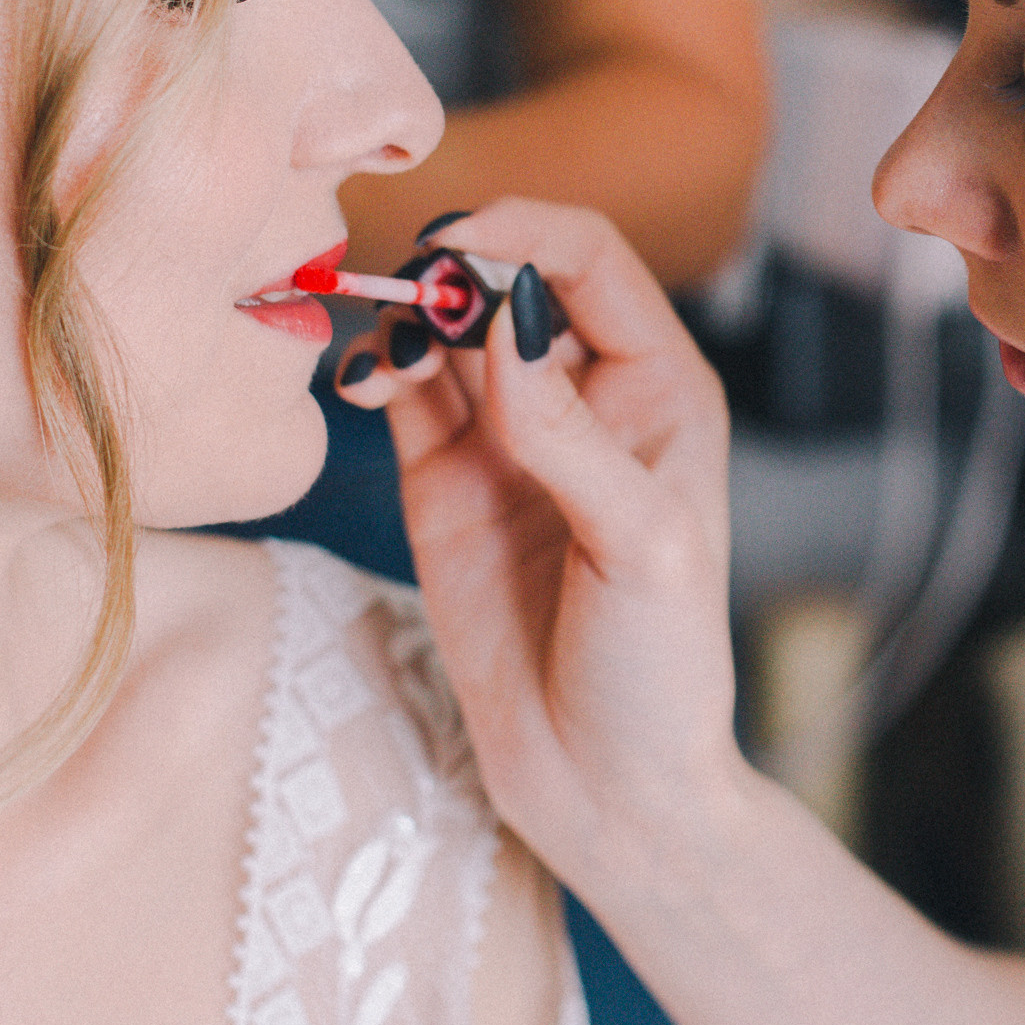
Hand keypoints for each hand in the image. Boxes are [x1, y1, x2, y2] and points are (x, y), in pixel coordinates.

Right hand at [333, 200, 748, 874]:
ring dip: (402, 320)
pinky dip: (374, 371)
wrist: (606, 790)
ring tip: (382, 360)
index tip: (457, 243)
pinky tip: (362, 384)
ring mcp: (506, 435)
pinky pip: (402, 394)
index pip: (587, 260)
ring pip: (441, 331)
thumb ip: (566, 435)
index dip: (522, 234)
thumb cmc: (661, 672)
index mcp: (659, 386)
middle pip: (503, 280)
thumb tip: (500, 319)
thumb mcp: (639, 547)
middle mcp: (582, 394)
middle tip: (404, 299)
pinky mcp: (442, 481)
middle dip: (448, 272)